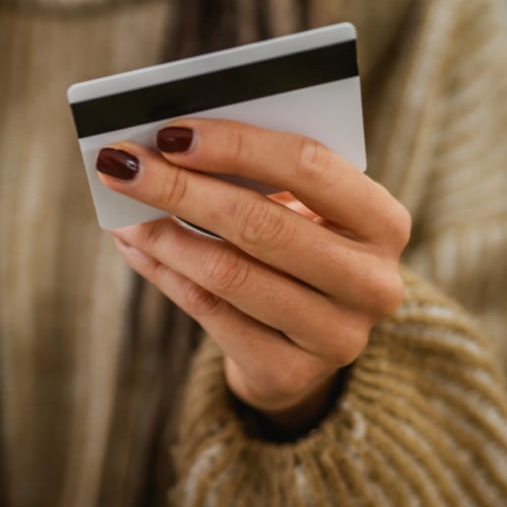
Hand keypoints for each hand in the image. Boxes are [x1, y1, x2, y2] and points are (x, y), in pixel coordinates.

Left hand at [96, 119, 409, 430]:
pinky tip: (134, 247)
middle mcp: (372, 282)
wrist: (307, 346)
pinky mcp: (290, 373)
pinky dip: (163, 274)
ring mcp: (336, 336)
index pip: (308, 165)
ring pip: (230, 275)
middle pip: (261, 224)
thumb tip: (165, 145)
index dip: (235, 145)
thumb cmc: (299, 250)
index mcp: (383, 222)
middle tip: (123, 165)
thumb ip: (257, 176)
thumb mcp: (302, 209)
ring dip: (164, 237)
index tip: (170, 132)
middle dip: (182, 189)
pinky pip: (211, 314)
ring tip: (123, 211)